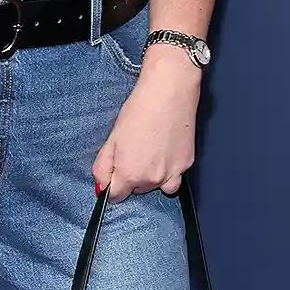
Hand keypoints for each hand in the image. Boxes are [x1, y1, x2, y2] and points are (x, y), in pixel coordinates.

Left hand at [91, 47, 201, 200]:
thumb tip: (101, 187)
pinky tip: (166, 151)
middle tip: (134, 152)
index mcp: (129, 174)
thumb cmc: (138, 111)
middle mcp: (151, 180)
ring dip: (152, 177)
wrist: (169, 92)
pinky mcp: (187, 164)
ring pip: (157, 186)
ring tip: (151, 153)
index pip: (116, 196)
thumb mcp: (112, 139)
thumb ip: (103, 167)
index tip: (115, 172)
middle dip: (133, 177)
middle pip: (137, 190)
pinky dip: (170, 170)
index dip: (112, 185)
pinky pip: (175, 177)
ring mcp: (172, 174)